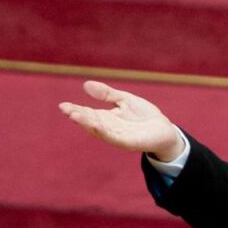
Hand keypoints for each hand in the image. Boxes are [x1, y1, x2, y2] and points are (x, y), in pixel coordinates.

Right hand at [59, 80, 182, 159]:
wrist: (165, 130)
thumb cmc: (144, 115)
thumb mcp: (124, 100)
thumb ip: (107, 94)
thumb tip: (86, 85)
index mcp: (106, 118)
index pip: (88, 113)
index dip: (75, 109)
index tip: (63, 105)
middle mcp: (109, 128)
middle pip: (90, 121)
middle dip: (78, 116)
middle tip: (65, 109)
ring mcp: (118, 136)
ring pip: (99, 130)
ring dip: (87, 123)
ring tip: (75, 116)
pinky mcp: (128, 142)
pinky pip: (114, 137)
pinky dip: (104, 132)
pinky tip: (96, 125)